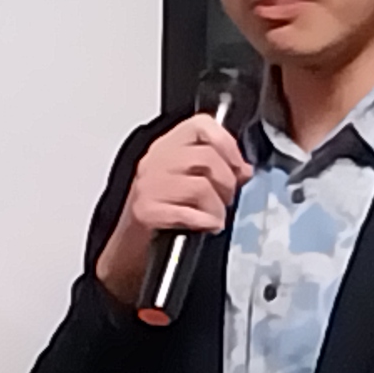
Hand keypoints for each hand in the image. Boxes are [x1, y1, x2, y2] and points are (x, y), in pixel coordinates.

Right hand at [93, 112, 253, 309]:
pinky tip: (207, 226)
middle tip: (226, 198)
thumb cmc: (161, 211)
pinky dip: (205, 221)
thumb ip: (214, 167)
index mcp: (166, 146)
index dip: (227, 144)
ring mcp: (148, 186)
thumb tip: (243, 170)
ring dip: (217, 207)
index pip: (201, 125)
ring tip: (215, 216)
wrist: (130, 247)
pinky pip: (189, 212)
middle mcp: (155, 161)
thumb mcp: (185, 179)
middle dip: (227, 182)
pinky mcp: (146, 211)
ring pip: (201, 186)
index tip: (238, 166)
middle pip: (206, 157)